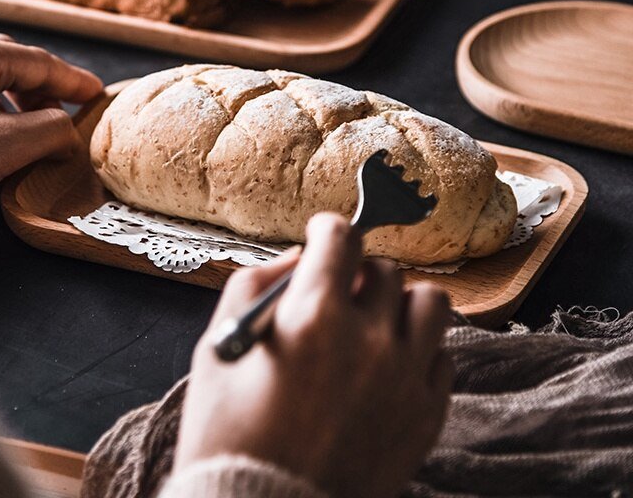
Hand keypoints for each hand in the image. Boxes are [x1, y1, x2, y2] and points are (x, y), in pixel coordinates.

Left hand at [0, 32, 102, 199]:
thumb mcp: (10, 144)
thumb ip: (53, 132)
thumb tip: (68, 135)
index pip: (41, 64)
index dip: (74, 81)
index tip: (96, 94)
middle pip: (11, 65)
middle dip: (42, 91)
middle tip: (61, 116)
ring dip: (12, 102)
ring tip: (25, 130)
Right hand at [174, 213, 453, 497]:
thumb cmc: (230, 433)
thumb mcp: (219, 346)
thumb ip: (255, 284)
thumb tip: (297, 258)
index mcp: (313, 315)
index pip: (342, 236)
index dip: (328, 230)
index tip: (323, 237)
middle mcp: (369, 339)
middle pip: (385, 268)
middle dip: (358, 271)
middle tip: (338, 293)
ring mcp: (405, 379)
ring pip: (430, 303)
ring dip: (400, 302)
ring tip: (374, 323)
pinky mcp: (426, 416)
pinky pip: (443, 356)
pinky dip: (418, 350)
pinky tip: (386, 366)